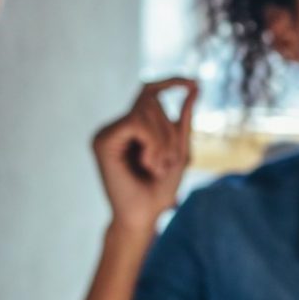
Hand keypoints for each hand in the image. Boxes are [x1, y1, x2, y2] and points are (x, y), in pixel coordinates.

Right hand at [91, 79, 196, 235]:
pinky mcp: (103, 141)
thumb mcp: (179, 151)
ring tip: (157, 167)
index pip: (148, 92)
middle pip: (151, 101)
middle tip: (167, 163)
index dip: (169, 81)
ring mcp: (107, 133)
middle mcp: (116, 127)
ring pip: (145, 110)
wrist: (143, 217)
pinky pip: (137, 122)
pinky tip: (147, 163)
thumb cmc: (159, 190)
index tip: (194, 81)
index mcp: (131, 128)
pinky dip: (152, 142)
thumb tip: (195, 87)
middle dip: (169, 130)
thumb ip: (184, 121)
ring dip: (163, 140)